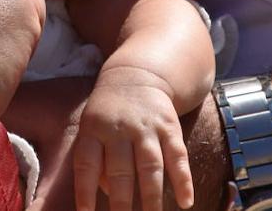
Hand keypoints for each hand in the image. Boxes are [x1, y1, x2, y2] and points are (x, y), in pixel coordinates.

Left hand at [3, 78, 229, 210]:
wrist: (137, 74)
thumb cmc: (108, 114)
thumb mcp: (92, 128)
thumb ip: (96, 161)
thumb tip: (107, 194)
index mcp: (93, 129)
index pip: (86, 164)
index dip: (85, 191)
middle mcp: (119, 128)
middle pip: (120, 170)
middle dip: (121, 202)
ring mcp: (146, 128)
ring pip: (149, 166)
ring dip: (152, 197)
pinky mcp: (170, 127)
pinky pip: (178, 157)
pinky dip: (184, 181)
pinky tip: (186, 202)